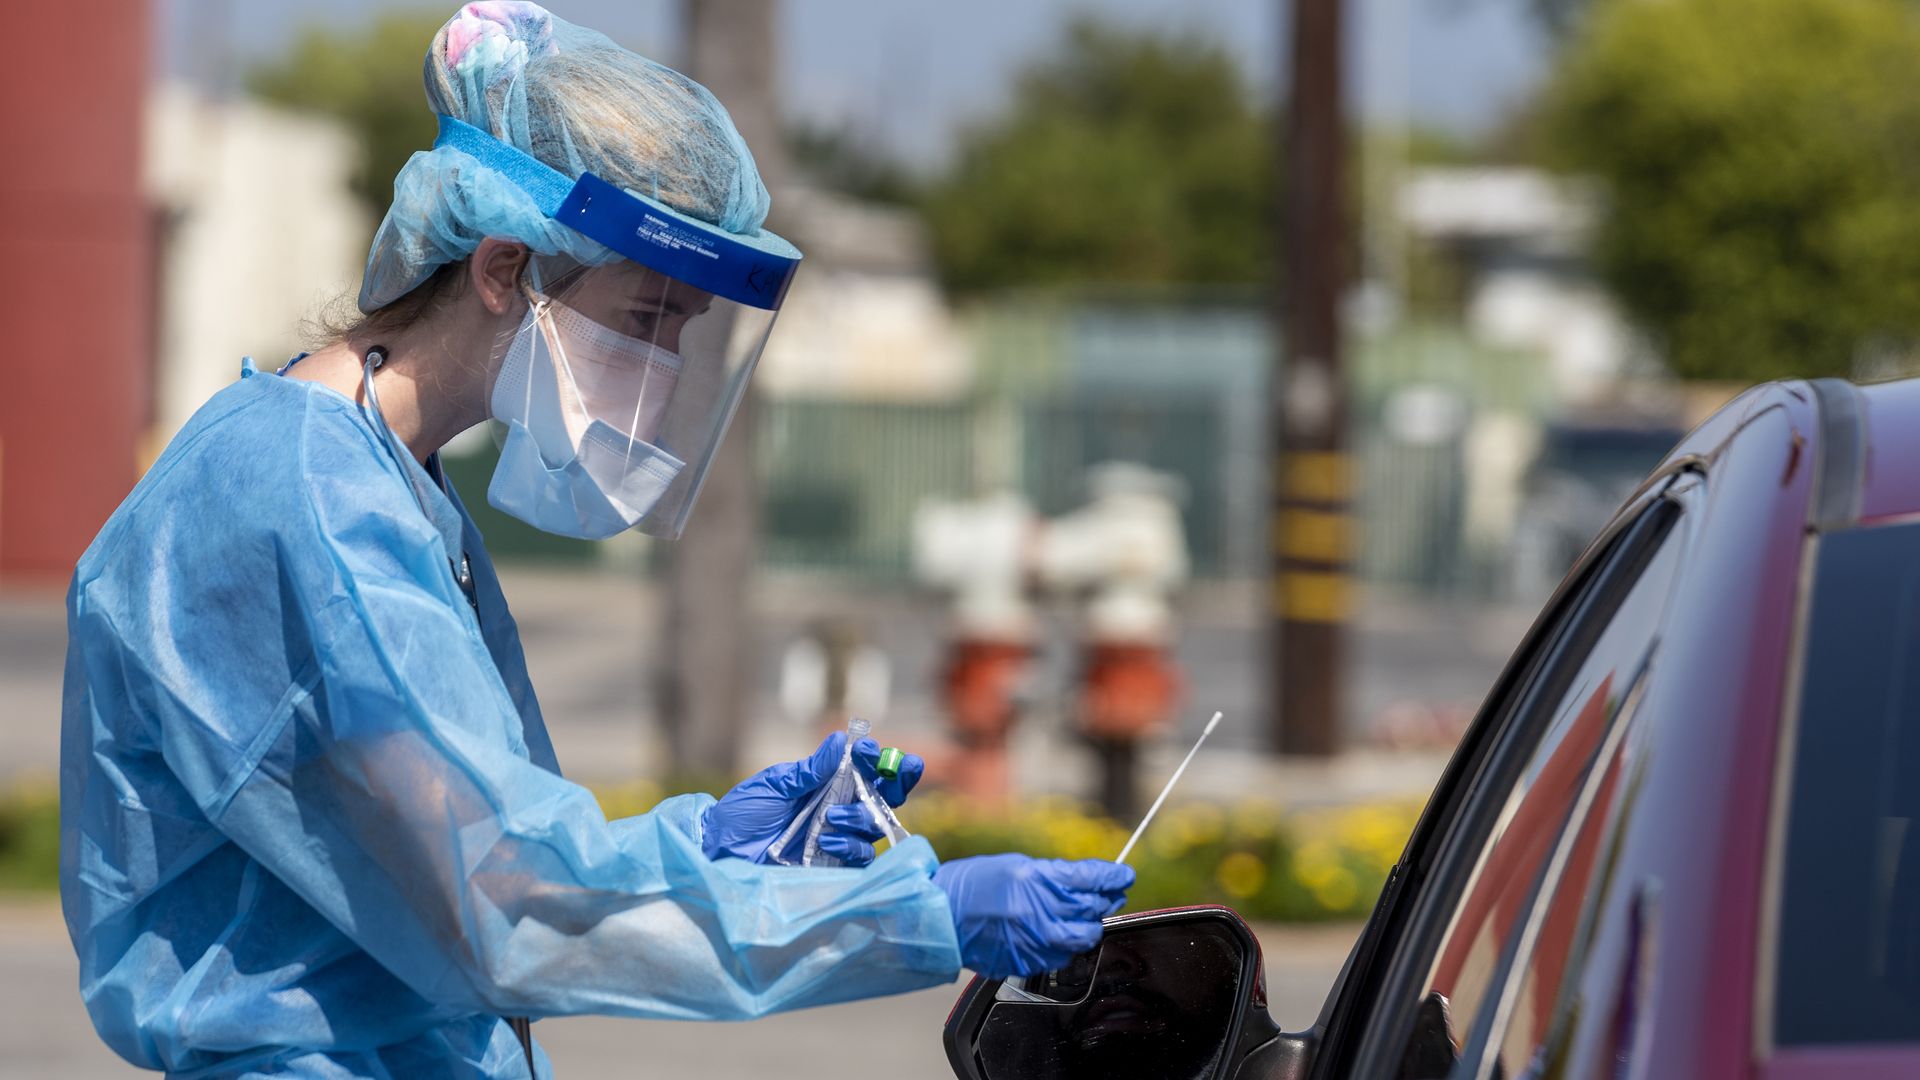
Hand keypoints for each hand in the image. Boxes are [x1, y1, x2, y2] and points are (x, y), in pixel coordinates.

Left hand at [700, 731, 924, 865]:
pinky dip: (851, 846)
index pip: (865, 768)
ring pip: (875, 824)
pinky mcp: (834, 864)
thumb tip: (839, 740)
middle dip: (896, 781)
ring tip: (831, 817)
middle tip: (894, 773)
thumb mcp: (775, 785)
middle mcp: (839, 807)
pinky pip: (861, 855)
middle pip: (885, 794)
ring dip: (861, 816)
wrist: (721, 851)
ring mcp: (839, 836)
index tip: (867, 750)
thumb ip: (809, 770)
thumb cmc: (744, 813)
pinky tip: (828, 843)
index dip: (876, 757)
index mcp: (827, 782)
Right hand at [933, 854, 1134, 977]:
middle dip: (1107, 899)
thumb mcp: (1016, 866)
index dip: (1111, 876)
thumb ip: (1052, 876)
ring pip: (1082, 937)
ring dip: (1091, 925)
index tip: (1124, 875)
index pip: (1088, 878)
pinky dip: (1068, 946)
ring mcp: (1034, 939)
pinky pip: (1061, 957)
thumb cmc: (971, 886)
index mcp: (1036, 880)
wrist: (939, 917)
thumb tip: (1083, 882)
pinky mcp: (1027, 960)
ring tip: (1091, 917)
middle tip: (1114, 893)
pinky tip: (1064, 936)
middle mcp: (1039, 910)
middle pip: (1091, 907)